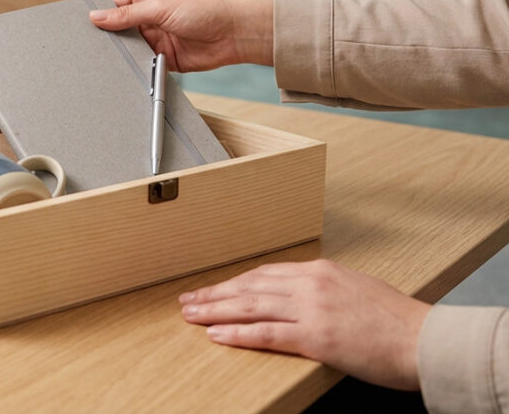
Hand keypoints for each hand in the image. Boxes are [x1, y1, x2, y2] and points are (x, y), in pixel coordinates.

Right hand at [88, 0, 272, 71]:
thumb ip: (127, 15)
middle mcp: (147, 19)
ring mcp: (155, 39)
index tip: (80, 25)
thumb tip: (96, 17)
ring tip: (102, 62)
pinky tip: (125, 72)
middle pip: (118, 30)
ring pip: (129, 49)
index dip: (98, 14)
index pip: (113, 6)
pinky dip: (136, 68)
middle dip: (106, 38)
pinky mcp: (163, 59)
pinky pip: (143, 65)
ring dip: (121, 55)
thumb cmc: (204, 9)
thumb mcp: (160, 7)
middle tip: (86, 48)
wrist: (233, 34)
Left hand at [179, 259, 430, 390]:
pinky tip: (216, 334)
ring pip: (250, 306)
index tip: (213, 288)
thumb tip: (298, 296)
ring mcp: (311, 309)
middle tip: (187, 300)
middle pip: (249, 287)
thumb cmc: (397, 321)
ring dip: (215, 310)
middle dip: (215, 294)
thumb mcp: (355, 289)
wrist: (424, 340)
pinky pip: (266, 333)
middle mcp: (310, 284)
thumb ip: (323, 289)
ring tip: (191, 315)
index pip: (264, 274)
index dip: (233, 283)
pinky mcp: (315, 337)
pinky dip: (237, 333)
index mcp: (320, 271)